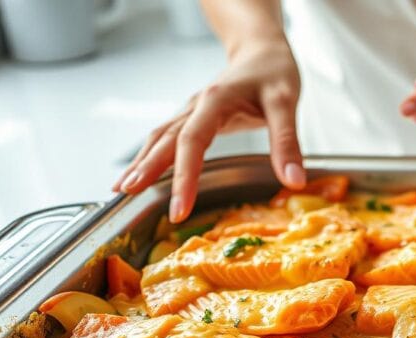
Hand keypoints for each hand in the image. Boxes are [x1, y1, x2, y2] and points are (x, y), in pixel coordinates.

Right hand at [113, 40, 304, 222]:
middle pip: (166, 140)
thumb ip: (287, 142)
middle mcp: (196, 106)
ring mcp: (191, 111)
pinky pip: (167, 139)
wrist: (261, 51)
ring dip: (141, 163)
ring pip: (160, 138)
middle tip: (129, 199)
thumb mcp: (286, 102)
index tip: (180, 207)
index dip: (185, 176)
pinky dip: (151, 156)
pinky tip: (140, 174)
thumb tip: (293, 181)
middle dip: (148, 170)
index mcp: (216, 100)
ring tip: (122, 190)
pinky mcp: (193, 118)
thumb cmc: (274, 72)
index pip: (194, 142)